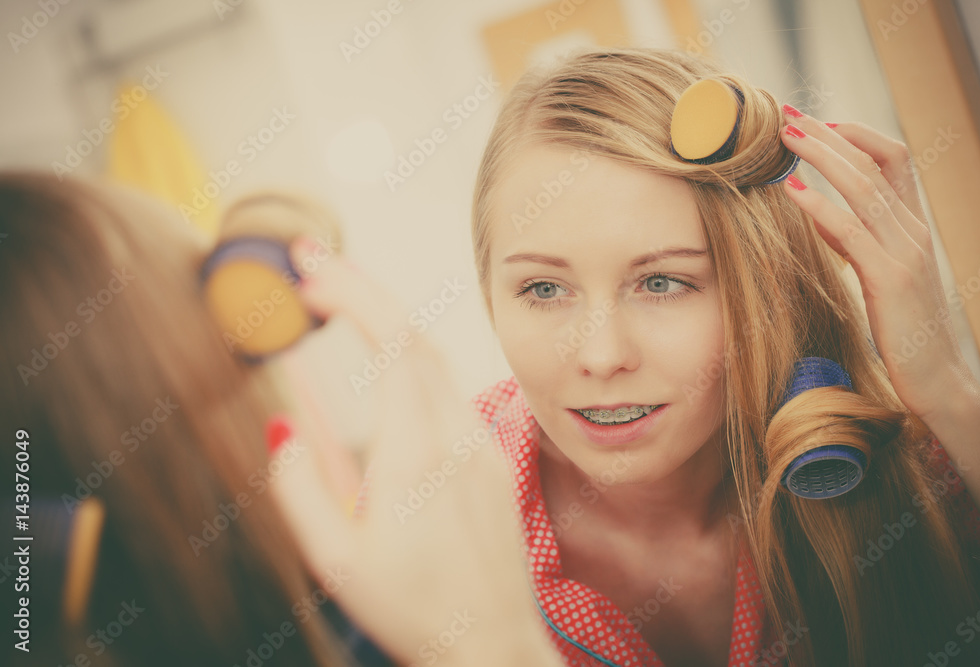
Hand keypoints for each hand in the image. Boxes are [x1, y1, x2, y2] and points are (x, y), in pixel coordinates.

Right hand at [267, 238, 561, 666]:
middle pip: (414, 335)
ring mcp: (480, 443)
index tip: (310, 269)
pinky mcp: (489, 457)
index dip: (353, 292)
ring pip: (434, 358)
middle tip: (312, 262)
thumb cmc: (413, 609)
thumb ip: (299, 488)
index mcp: (416, 454)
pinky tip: (380, 358)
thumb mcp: (336, 560)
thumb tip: (284, 424)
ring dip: (386, 319)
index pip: (392, 342)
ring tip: (337, 297)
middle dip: (362, 288)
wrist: (490, 644)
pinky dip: (408, 357)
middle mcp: (456, 436)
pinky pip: (447, 390)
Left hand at [777, 107, 970, 420]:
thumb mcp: (878, 273)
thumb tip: (819, 214)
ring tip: (786, 137)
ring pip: (864, 187)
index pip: (893, 160)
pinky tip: (792, 191)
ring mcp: (906, 252)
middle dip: (829, 135)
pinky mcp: (890, 279)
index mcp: (912, 226)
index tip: (817, 123)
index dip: (856, 135)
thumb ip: (854, 241)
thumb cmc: (903, 328)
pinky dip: (820, 206)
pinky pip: (852, 232)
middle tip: (787, 115)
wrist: (936, 378)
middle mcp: (913, 230)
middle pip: (873, 163)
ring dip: (822, 156)